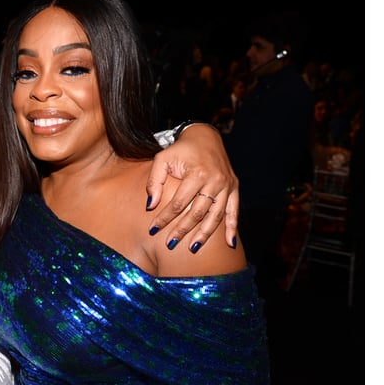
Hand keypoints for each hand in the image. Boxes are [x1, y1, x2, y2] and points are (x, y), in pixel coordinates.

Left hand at [146, 124, 238, 250]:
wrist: (205, 136)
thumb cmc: (180, 150)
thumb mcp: (162, 159)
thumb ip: (154, 182)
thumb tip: (150, 206)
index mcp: (197, 174)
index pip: (178, 203)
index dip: (165, 218)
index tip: (153, 229)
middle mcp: (214, 181)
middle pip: (197, 212)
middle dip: (182, 230)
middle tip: (170, 243)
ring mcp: (226, 185)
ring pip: (215, 216)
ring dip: (204, 234)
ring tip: (192, 248)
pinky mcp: (234, 188)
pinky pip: (233, 211)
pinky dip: (232, 228)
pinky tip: (229, 244)